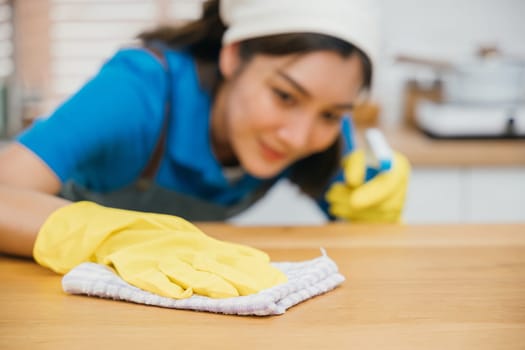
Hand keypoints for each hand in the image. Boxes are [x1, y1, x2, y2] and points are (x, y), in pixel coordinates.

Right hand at [34, 201, 286, 297]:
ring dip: (209, 284)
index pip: (230, 260)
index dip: (252, 271)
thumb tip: (260, 258)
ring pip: (187, 273)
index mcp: (197, 246)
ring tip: (229, 294)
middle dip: (241, 280)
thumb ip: (225, 251)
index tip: (275, 281)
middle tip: (264, 290)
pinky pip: (150, 280)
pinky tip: (179, 296)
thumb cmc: (157, 236)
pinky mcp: (135, 268)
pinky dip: (164, 287)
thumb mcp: (193, 239)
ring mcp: (159, 260)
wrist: (111, 229)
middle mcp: (182, 253)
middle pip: (216, 268)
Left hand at [326, 149, 410, 222]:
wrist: (368, 172)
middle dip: (353, 204)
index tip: (353, 201)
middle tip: (331, 195)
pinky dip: (353, 219)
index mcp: (399, 169)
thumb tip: (353, 181)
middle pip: (382, 207)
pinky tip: (340, 208)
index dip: (371, 195)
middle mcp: (401, 191)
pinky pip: (371, 228)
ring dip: (349, 212)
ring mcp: (397, 210)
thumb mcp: (357, 156)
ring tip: (332, 200)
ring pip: (374, 220)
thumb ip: (355, 165)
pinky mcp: (387, 223)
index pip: (389, 186)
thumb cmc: (362, 162)